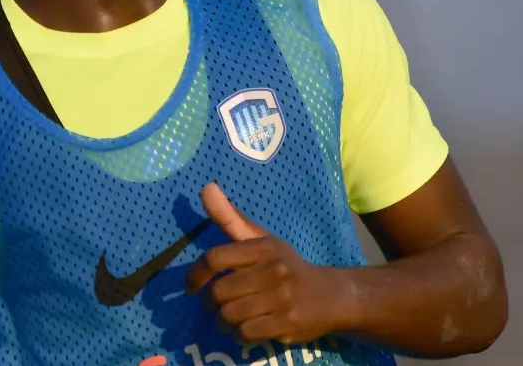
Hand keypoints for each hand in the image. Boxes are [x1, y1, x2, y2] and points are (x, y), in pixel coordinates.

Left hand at [185, 183, 353, 344]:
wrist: (331, 296)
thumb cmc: (286, 267)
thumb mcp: (261, 240)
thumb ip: (229, 218)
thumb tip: (205, 186)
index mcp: (263, 247)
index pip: (215, 258)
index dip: (195, 274)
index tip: (191, 287)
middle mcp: (273, 269)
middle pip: (219, 292)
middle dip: (211, 304)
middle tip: (217, 306)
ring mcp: (282, 298)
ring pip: (230, 315)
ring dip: (224, 322)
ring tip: (231, 319)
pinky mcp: (287, 323)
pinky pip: (245, 333)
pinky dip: (239, 335)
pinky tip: (246, 329)